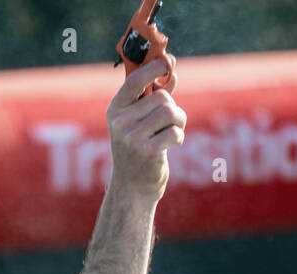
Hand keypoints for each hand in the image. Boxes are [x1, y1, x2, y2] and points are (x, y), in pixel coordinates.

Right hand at [107, 58, 185, 200]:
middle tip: (174, 120)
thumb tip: (170, 68)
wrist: (133, 188)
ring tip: (176, 130)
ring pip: (170, 113)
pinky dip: (180, 136)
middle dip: (174, 107)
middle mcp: (120, 122)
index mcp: (116, 109)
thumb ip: (153, 96)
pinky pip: (174, 132)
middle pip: (161, 98)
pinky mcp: (146, 152)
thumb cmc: (139, 150)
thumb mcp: (140, 121)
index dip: (152, 67)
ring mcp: (131, 137)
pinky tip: (174, 143)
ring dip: (180, 120)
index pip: (134, 80)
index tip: (168, 61)